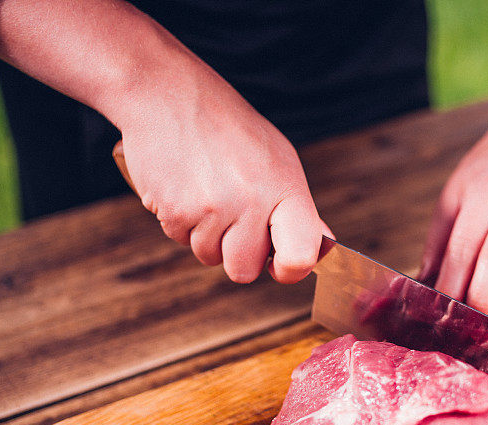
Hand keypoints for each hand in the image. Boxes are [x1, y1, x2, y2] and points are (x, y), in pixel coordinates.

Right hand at [117, 66, 329, 283]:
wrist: (166, 92)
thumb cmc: (227, 127)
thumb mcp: (277, 158)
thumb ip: (298, 207)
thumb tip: (321, 245)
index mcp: (285, 188)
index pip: (301, 255)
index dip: (290, 271)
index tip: (279, 266)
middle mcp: (252, 201)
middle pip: (245, 271)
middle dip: (235, 252)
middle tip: (231, 214)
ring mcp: (212, 208)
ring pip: (209, 257)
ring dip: (205, 234)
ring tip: (204, 190)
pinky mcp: (174, 211)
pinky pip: (179, 240)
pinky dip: (180, 221)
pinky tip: (183, 186)